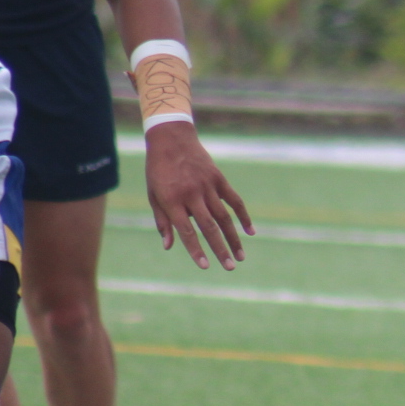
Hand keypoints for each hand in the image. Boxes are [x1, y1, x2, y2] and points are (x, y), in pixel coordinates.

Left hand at [143, 123, 254, 269]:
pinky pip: (234, 200)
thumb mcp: (153, 195)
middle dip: (220, 249)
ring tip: (241, 256)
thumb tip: (169, 246)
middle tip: (230, 267)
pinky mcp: (218, 178)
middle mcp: (192, 195)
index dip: (196, 250)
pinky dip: (243, 216)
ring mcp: (207, 186)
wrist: (171, 138)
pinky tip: (250, 231)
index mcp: (173, 200)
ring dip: (234, 238)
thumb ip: (162, 221)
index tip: (205, 266)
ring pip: (224, 217)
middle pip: (209, 227)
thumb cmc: (158, 170)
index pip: (187, 231)